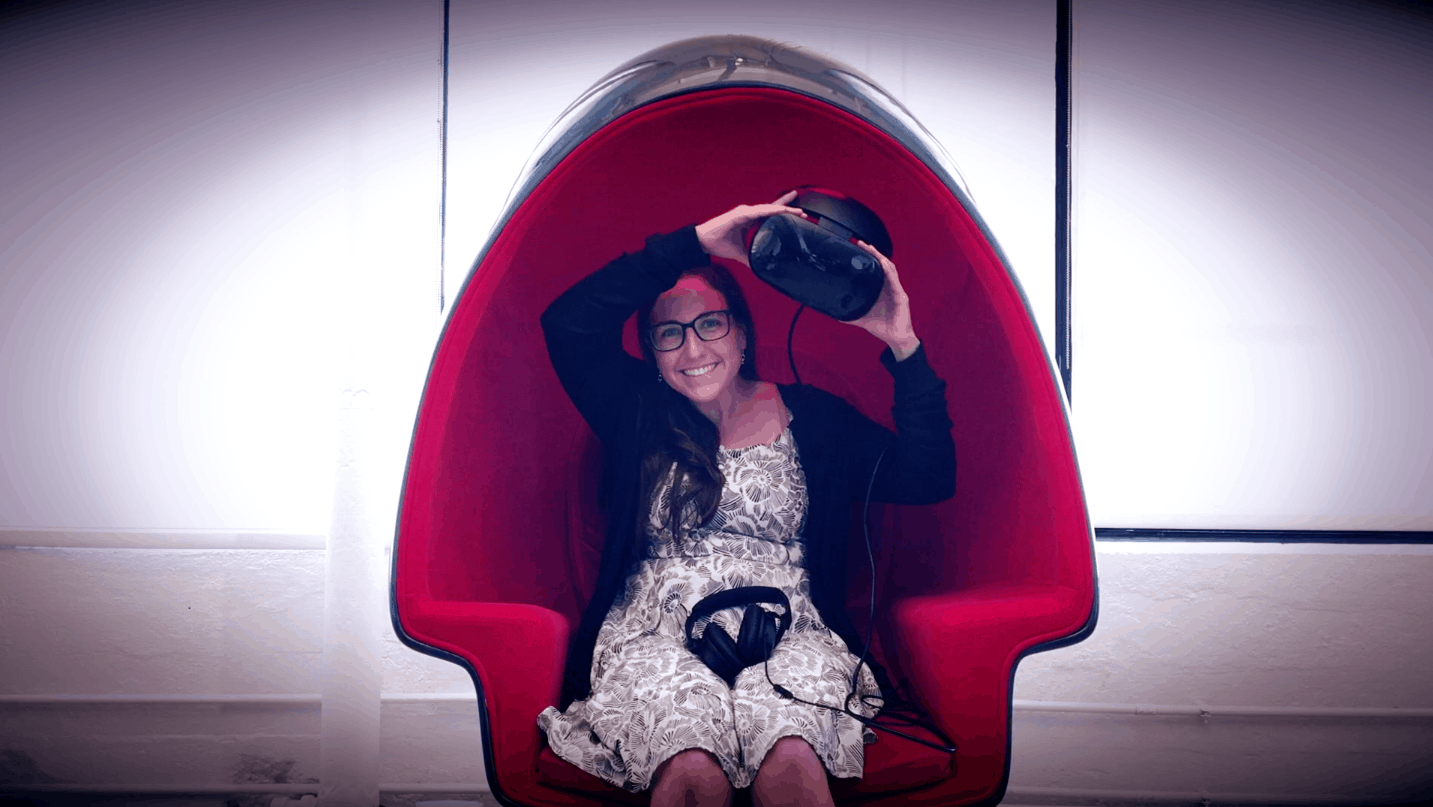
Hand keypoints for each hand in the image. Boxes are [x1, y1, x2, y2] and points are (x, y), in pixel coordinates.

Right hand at [695, 191, 804, 266]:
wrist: (703, 242)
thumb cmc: (719, 244)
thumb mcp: (740, 253)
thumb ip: (751, 257)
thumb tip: (760, 267)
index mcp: (750, 219)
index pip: (770, 213)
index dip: (784, 212)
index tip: (799, 212)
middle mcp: (748, 213)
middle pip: (772, 208)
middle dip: (787, 209)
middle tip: (803, 211)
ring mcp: (743, 212)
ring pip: (766, 209)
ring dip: (781, 210)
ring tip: (794, 211)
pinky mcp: (738, 215)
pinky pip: (755, 212)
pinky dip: (767, 211)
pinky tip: (777, 211)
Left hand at [848, 241, 920, 359]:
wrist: (897, 339)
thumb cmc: (883, 327)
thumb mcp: (863, 319)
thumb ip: (851, 315)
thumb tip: (836, 314)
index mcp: (882, 289)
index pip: (876, 269)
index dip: (869, 257)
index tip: (858, 248)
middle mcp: (891, 287)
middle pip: (883, 265)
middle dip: (874, 253)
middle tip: (861, 243)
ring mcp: (897, 291)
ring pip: (890, 269)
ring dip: (881, 258)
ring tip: (871, 249)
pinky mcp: (902, 297)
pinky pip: (895, 282)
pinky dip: (889, 273)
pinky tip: (883, 265)